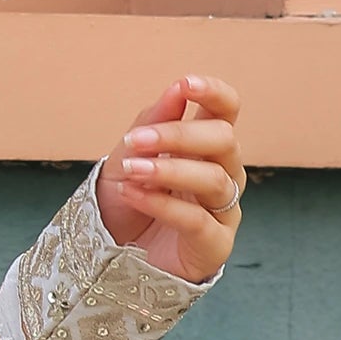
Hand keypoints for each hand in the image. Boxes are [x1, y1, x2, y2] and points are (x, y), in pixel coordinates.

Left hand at [95, 76, 242, 283]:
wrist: (114, 255)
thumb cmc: (128, 200)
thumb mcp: (130, 155)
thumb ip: (154, 122)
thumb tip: (178, 87)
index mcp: (207, 147)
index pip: (227, 111)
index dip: (215, 94)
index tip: (187, 85)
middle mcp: (224, 174)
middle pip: (224, 141)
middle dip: (179, 135)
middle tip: (136, 140)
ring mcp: (224, 211)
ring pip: (215, 180)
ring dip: (169, 170)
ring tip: (132, 170)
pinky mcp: (215, 245)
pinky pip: (198, 220)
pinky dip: (162, 204)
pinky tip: (133, 194)